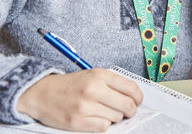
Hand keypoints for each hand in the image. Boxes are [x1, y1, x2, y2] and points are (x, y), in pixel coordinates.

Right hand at [17, 68, 142, 131]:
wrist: (42, 93)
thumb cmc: (71, 85)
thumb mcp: (93, 75)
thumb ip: (113, 83)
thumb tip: (134, 97)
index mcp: (100, 75)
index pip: (131, 88)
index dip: (138, 97)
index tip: (138, 101)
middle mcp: (94, 89)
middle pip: (127, 105)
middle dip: (131, 110)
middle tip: (127, 111)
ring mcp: (85, 106)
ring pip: (116, 117)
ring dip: (114, 117)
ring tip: (103, 111)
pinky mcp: (77, 121)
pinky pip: (104, 127)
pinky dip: (103, 124)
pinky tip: (95, 118)